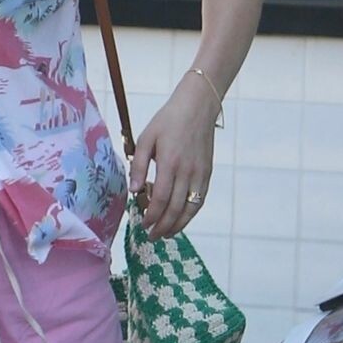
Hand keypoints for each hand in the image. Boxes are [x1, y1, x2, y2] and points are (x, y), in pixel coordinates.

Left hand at [127, 74, 217, 239]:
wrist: (198, 106)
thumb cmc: (168, 120)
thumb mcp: (147, 138)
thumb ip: (139, 165)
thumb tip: (134, 190)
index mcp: (170, 163)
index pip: (161, 199)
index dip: (151, 216)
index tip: (142, 224)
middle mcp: (187, 171)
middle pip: (176, 208)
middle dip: (162, 226)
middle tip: (151, 236)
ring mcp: (200, 173)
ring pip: (190, 208)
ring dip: (178, 225)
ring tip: (165, 234)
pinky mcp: (208, 173)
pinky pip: (200, 199)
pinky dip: (191, 214)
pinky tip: (181, 220)